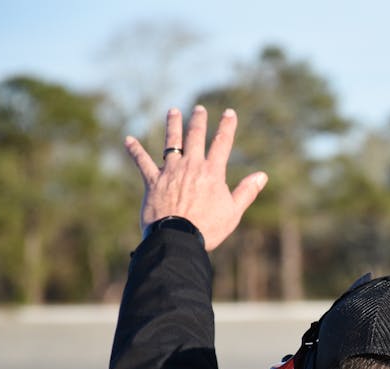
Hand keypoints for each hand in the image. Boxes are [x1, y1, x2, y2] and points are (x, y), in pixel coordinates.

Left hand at [124, 105, 267, 250]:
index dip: (227, 126)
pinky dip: (135, 150)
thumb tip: (262, 176)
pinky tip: (128, 140)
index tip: (229, 113)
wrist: (178, 237)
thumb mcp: (233, 212)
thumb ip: (246, 192)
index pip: (222, 143)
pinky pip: (142, 161)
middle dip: (198, 120)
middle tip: (199, 109)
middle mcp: (191, 166)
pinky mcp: (153, 181)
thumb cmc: (208, 228)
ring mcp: (171, 171)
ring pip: (171, 142)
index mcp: (212, 172)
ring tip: (172, 112)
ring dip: (172, 125)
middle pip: (195, 136)